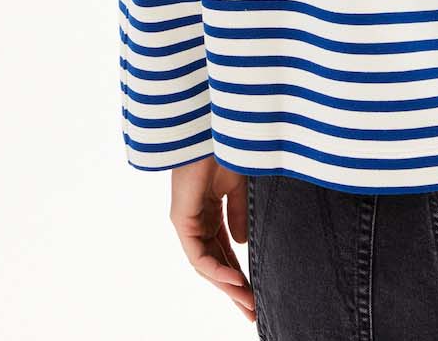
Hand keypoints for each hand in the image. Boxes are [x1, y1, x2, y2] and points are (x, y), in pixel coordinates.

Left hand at [169, 155, 255, 323]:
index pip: (223, 252)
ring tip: (248, 303)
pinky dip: (216, 269)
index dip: (239, 275)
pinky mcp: (181, 219)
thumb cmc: (226, 149)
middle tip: (252, 311)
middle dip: (234, 290)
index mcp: (209, 212)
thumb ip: (239, 214)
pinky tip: (235, 280)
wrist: (213, 127)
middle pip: (214, 264)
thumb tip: (241, 244)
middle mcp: (196, 220)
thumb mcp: (239, 187)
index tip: (256, 294)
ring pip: (205, 265)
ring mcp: (187, 221)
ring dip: (227, 287)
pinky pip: (198, 254)